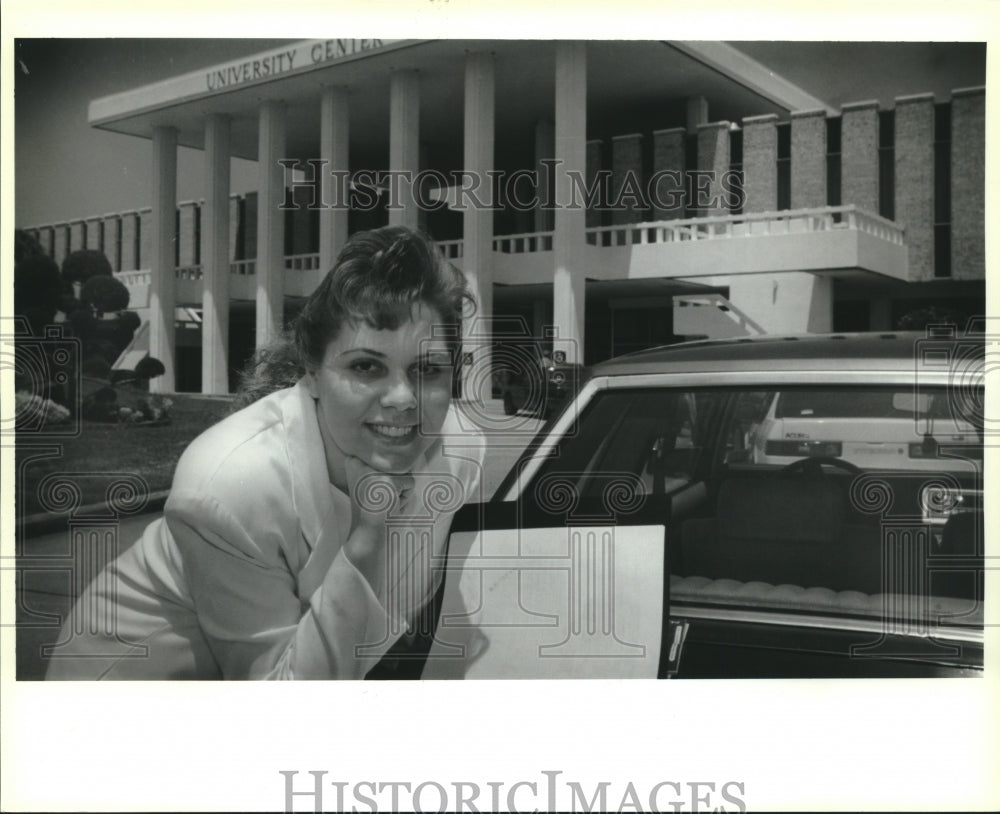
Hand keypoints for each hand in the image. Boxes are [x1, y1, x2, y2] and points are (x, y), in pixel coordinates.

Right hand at [343, 456, 413, 584]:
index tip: (372, 492)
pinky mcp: (388, 480)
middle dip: (395, 482)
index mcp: (354, 459)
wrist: (368, 534)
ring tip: (385, 502)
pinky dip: (406, 497)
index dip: (386, 477)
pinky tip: (390, 506)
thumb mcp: (372, 480)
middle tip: (380, 499)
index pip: (386, 458)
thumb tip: (406, 452)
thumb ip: (381, 465)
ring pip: (404, 471)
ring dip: (400, 489)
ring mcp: (373, 470)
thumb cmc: (373, 509)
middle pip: (395, 463)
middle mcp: (360, 461)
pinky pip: (411, 482)